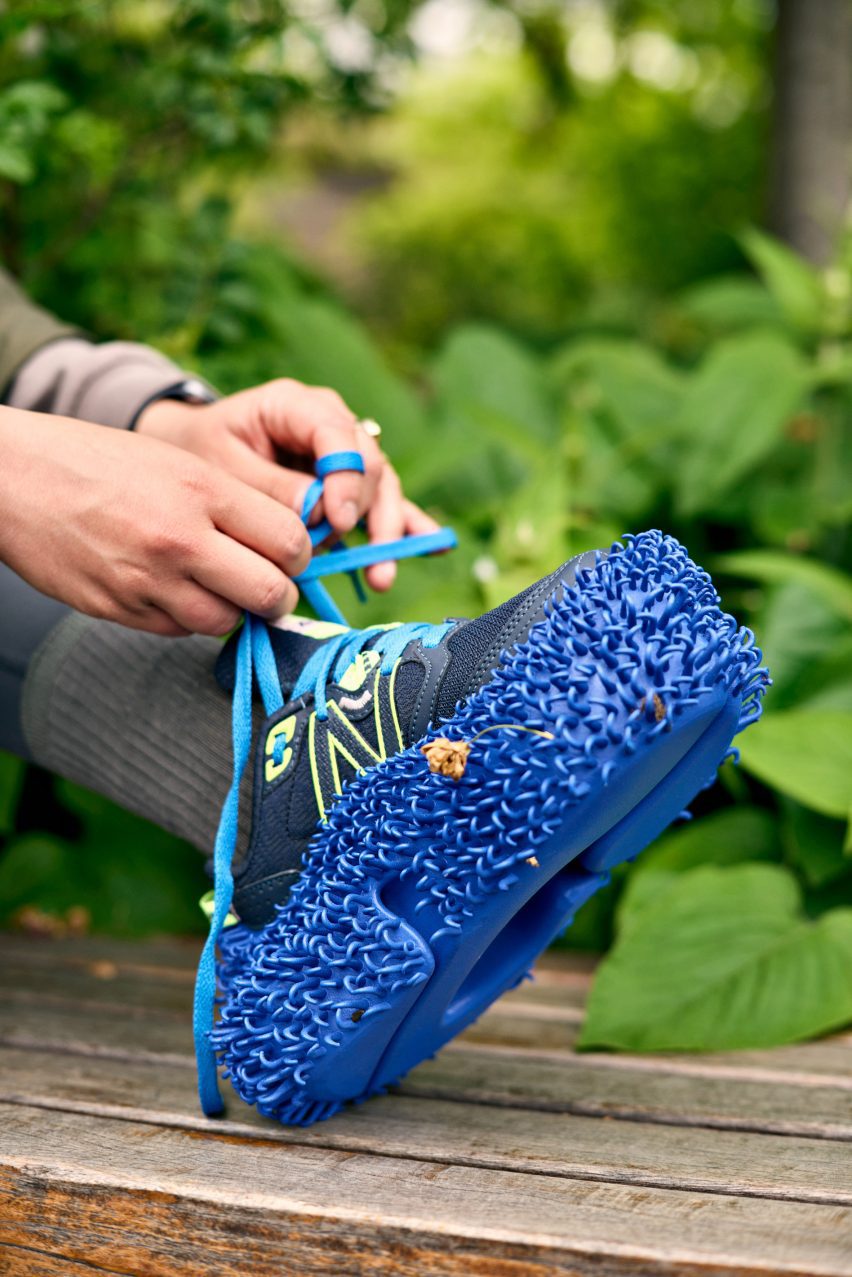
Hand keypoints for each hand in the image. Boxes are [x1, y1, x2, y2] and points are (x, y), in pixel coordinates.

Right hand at [0, 407, 311, 636]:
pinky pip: (179, 631)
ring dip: (231, 611)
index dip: (299, 554)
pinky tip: (172, 589)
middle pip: (270, 593)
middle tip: (268, 586)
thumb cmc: (99, 461)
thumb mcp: (176, 463)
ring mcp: (148, 581)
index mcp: (203, 490)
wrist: (12, 479)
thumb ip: (232, 504)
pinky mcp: (120, 610)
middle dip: (279, 595)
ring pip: (226, 622)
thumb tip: (285, 548)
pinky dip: (187, 617)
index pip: (290, 541)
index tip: (289, 554)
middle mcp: (180, 539)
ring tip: (216, 586)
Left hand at [136, 379, 440, 589]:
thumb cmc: (203, 453)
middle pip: (367, 464)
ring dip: (387, 533)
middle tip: (350, 553)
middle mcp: (329, 424)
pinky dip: (403, 526)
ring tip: (380, 577)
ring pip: (381, 488)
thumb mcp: (222, 467)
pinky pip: (383, 503)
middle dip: (365, 513)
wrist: (193, 455)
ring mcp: (344, 456)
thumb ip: (269, 487)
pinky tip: (429, 544)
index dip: (345, 476)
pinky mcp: (349, 486)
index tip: (337, 520)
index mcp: (295, 406)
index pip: (336, 433)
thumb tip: (316, 513)